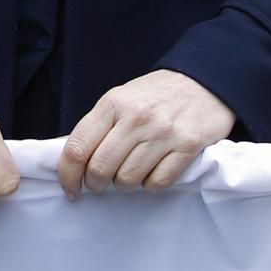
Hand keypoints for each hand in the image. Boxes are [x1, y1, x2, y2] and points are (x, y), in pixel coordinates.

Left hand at [59, 70, 233, 196]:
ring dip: (124, 185)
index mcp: (113, 103)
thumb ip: (100, 126)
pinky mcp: (187, 147)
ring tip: (128, 174)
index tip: (70, 188)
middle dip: (95, 184)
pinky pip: (158, 183)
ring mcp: (163, 133)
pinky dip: (150, 185)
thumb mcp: (121, 99)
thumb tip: (76, 162)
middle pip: (100, 168)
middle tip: (100, 184)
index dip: (67, 174)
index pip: (78, 147)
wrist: (203, 83)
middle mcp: (136, 117)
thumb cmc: (155, 96)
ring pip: (128, 179)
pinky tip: (151, 172)